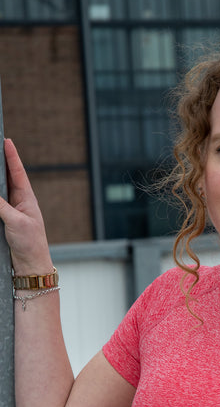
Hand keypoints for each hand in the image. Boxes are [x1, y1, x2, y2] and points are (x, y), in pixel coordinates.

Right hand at [0, 139, 53, 273]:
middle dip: (0, 163)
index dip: (12, 157)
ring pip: (0, 190)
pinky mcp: (4, 220)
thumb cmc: (30, 243)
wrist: (30, 265)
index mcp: (27, 199)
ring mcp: (11, 211)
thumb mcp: (16, 222)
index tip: (7, 141)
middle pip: (7, 178)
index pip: (18, 173)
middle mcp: (19, 202)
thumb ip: (0, 206)